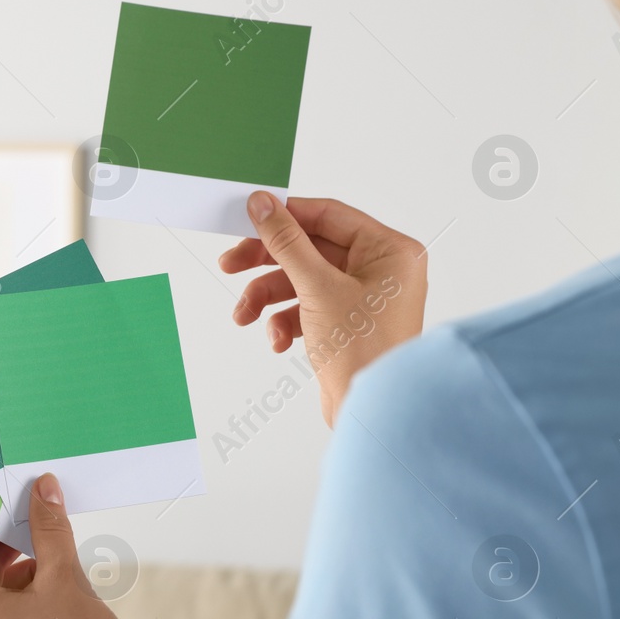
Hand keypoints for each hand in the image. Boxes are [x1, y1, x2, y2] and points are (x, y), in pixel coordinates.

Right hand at [220, 192, 427, 425]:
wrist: (370, 414)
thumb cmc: (363, 351)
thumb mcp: (316, 287)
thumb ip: (286, 242)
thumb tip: (263, 204)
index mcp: (390, 251)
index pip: (328, 216)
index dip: (285, 217)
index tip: (247, 218)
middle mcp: (381, 270)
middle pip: (309, 249)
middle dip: (267, 263)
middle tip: (229, 264)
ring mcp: (363, 298)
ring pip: (302, 281)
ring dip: (268, 297)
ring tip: (244, 316)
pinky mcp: (347, 324)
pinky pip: (307, 309)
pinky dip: (285, 322)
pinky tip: (278, 341)